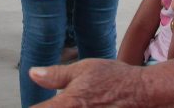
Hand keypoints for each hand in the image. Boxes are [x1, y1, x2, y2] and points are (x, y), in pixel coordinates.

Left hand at [30, 59, 146, 106]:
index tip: (30, 104)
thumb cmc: (115, 80)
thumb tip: (33, 73)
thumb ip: (55, 75)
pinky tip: (85, 105)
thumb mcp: (83, 69)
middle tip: (53, 101)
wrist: (143, 93)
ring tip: (74, 102)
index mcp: (67, 105)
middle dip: (49, 107)